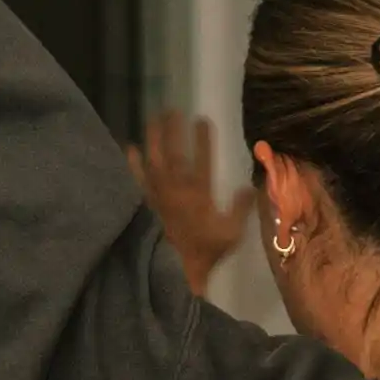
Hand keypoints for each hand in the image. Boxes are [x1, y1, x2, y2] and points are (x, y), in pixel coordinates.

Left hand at [131, 112, 243, 294]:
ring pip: (154, 160)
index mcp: (201, 193)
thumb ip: (241, 209)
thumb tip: (249, 186)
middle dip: (174, 129)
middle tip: (172, 109)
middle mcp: (178, 188)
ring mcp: (158, 194)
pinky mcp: (145, 202)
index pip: (203, 159)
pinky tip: (129, 148)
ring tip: (153, 118)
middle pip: (175, 152)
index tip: (202, 119)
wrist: (175, 270)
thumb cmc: (205, 252)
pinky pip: (137, 179)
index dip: (203, 139)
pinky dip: (132, 164)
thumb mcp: (231, 233)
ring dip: (154, 138)